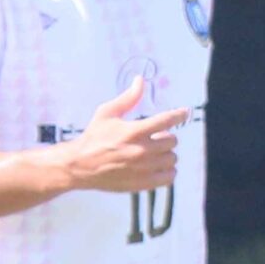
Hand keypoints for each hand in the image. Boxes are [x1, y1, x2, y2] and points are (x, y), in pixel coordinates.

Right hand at [63, 79, 186, 191]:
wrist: (80, 165)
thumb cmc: (94, 137)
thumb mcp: (107, 113)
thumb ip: (128, 98)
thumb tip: (140, 80)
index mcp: (134, 131)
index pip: (166, 121)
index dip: (179, 115)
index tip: (184, 112)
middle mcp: (142, 150)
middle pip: (172, 141)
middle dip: (165, 137)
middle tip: (153, 138)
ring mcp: (144, 168)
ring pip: (172, 158)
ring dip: (166, 154)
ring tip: (152, 152)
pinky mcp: (144, 183)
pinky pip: (170, 177)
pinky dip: (167, 171)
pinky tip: (157, 166)